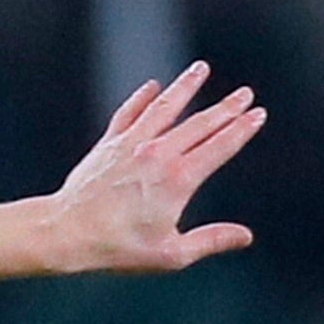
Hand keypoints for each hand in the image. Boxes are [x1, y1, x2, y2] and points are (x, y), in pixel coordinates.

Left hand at [41, 62, 263, 273]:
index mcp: (179, 179)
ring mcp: (131, 145)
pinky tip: (153, 87)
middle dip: (226, 107)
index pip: (219, 146)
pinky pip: (128, 114)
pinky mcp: (108, 144)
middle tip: (245, 93)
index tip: (258, 114)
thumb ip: (209, 241)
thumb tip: (245, 236)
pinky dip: (142, 99)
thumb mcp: (169, 254)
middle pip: (199, 123)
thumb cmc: (117, 249)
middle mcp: (157, 155)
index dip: (241, 129)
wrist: (64, 233)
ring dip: (185, 87)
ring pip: (164, 108)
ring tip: (200, 68)